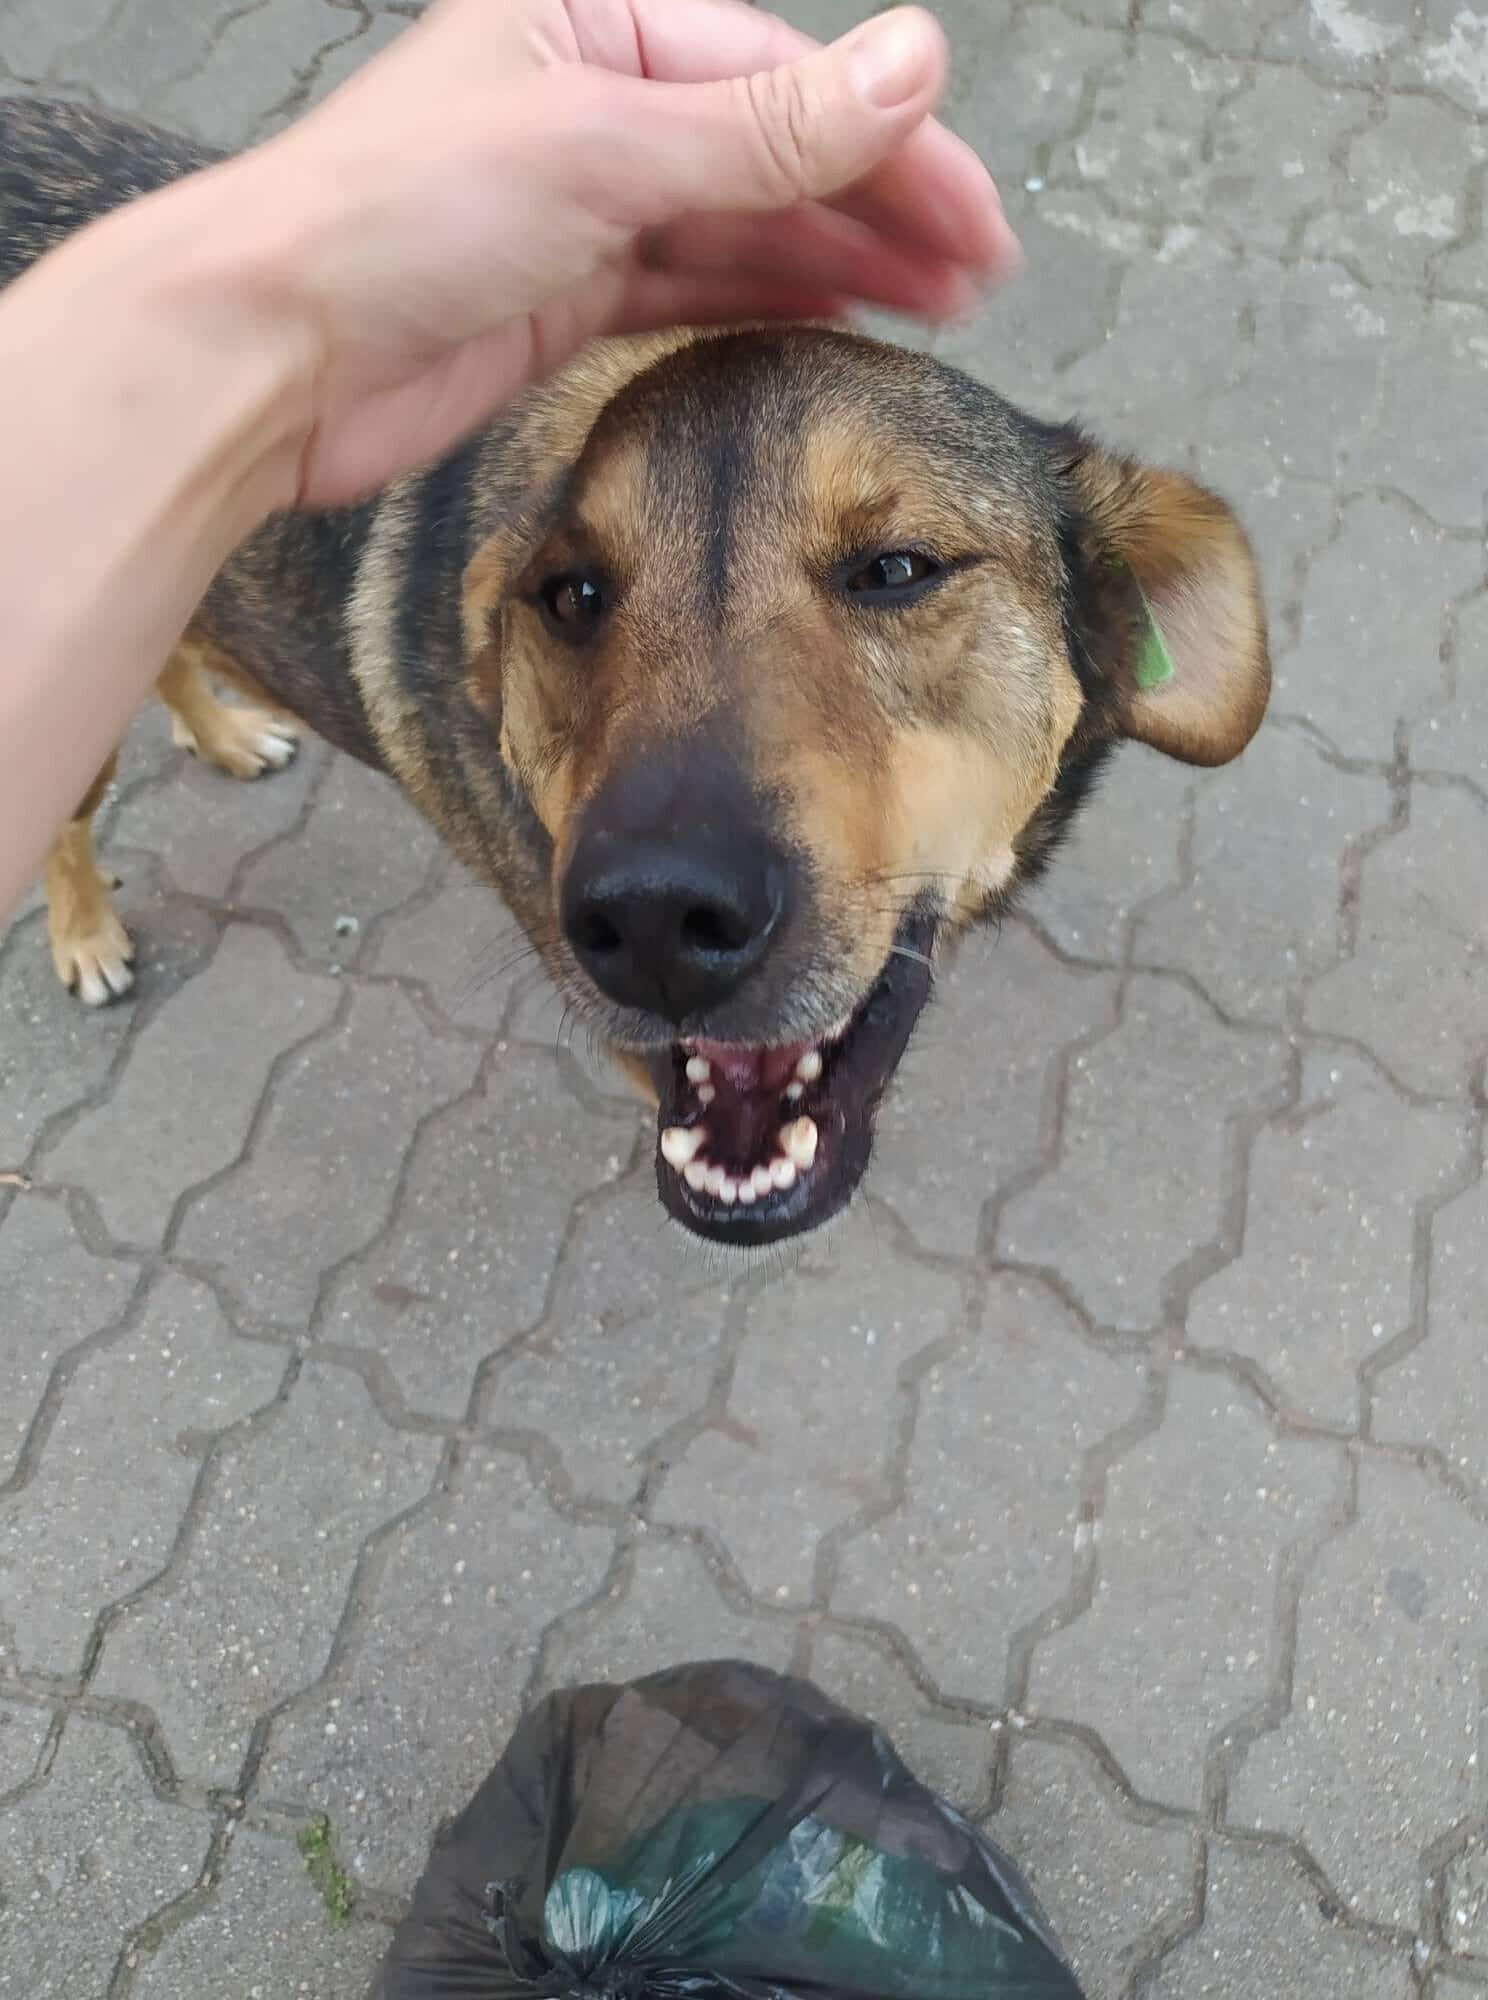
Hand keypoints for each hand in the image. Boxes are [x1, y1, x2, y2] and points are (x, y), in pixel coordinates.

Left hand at [236, 0, 1016, 504]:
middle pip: (773, 147)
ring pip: (742, 223)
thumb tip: (912, 62)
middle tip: (976, 273)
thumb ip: (767, 125)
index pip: (780, 75)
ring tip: (934, 307)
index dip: (889, 145)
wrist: (273, 355)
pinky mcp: (563, 295)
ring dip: (838, 261)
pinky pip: (694, 287)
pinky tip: (835, 316)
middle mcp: (592, 100)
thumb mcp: (605, 152)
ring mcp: (579, 203)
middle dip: (879, 207)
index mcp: (594, 16)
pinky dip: (766, 300)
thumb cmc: (390, 220)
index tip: (972, 210)